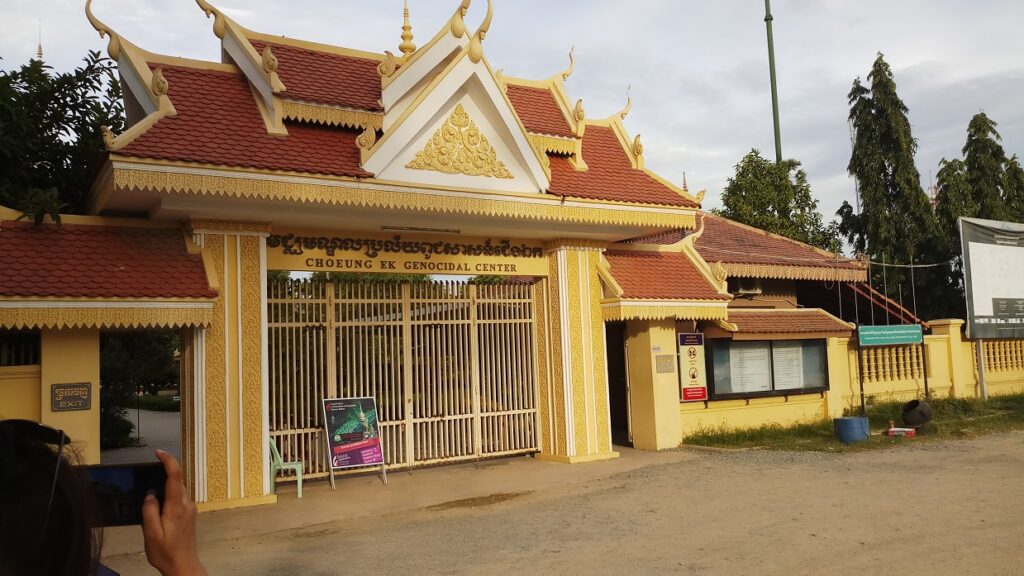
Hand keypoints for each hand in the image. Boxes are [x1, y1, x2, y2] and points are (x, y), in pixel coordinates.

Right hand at [141, 450, 207, 575]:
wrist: (183, 564)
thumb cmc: (166, 552)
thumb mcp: (151, 533)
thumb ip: (149, 511)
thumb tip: (150, 494)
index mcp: (177, 506)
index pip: (175, 476)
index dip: (168, 461)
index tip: (158, 453)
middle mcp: (186, 504)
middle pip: (177, 480)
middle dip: (164, 471)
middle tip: (147, 471)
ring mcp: (190, 508)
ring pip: (178, 488)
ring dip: (166, 484)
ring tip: (149, 491)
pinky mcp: (189, 513)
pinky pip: (178, 497)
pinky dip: (169, 494)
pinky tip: (158, 504)